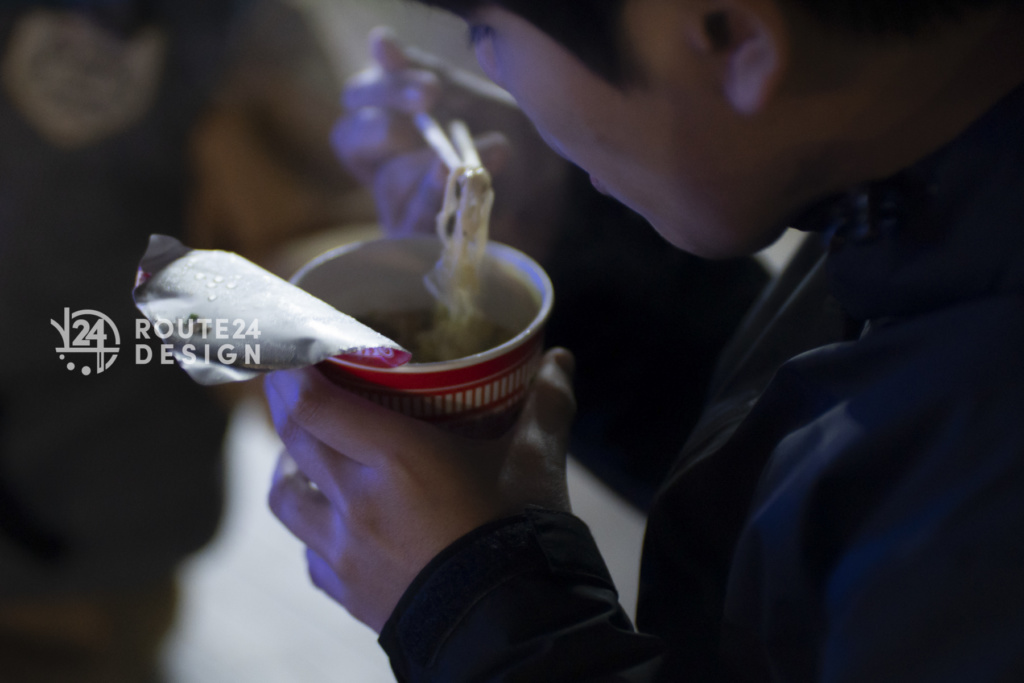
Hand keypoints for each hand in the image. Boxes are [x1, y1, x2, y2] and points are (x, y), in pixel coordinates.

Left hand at [265, 348, 576, 631]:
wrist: (511, 630)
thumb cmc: (521, 537)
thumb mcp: (537, 462)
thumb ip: (545, 403)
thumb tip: (561, 359)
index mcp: (397, 459)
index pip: (313, 402)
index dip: (291, 367)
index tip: (293, 343)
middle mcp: (357, 502)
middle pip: (293, 437)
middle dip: (285, 401)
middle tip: (295, 381)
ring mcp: (344, 551)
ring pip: (285, 497)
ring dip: (289, 466)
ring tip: (308, 454)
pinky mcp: (347, 591)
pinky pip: (309, 553)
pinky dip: (313, 529)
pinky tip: (337, 525)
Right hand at [331, 27, 567, 256]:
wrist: (556, 203)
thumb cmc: (512, 144)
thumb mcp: (473, 101)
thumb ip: (427, 74)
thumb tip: (378, 42)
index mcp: (389, 123)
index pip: (358, 100)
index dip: (383, 87)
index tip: (429, 86)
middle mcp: (384, 166)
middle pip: (350, 138)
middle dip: (390, 119)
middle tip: (432, 104)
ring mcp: (396, 207)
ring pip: (390, 180)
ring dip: (435, 159)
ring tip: (491, 146)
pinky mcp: (416, 244)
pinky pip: (416, 220)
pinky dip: (447, 194)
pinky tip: (476, 176)